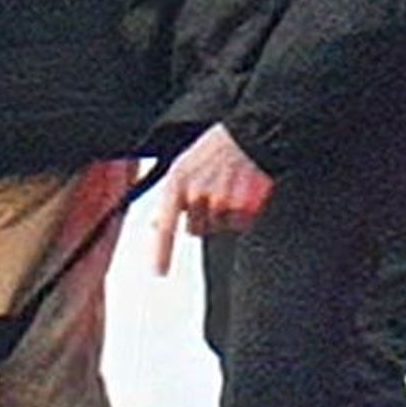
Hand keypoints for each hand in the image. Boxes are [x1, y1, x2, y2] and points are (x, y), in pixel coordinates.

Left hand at [152, 123, 275, 274]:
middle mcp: (198, 194)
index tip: (158, 272)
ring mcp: (222, 201)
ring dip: (220, 215)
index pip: (166, 226)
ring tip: (227, 187)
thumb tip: (155, 224)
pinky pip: (238, 224)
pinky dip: (240, 214)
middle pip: (194, 229)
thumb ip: (171, 197)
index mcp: (178, 182)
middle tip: (211, 193)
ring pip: (216, 227)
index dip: (161, 252)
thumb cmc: (215, 149)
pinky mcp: (244, 207)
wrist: (250, 134)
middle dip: (200, 218)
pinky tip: (241, 193)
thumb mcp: (184, 167)